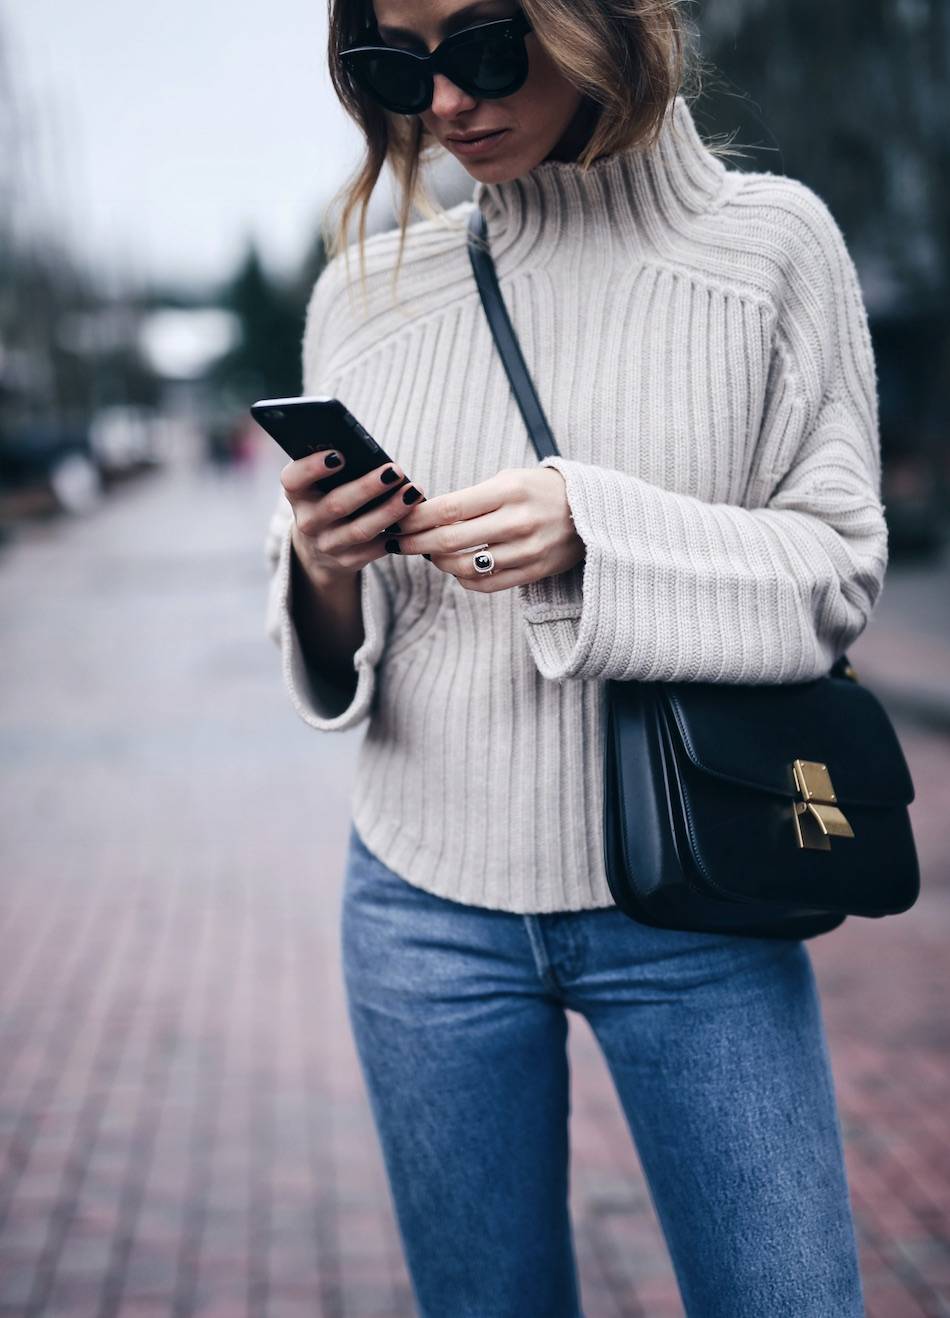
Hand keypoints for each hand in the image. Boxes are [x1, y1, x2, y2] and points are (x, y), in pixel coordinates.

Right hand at [280, 448, 423, 583]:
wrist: (319, 547)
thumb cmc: (328, 498)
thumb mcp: (320, 484)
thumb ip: (335, 467)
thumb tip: (368, 450)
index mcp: (296, 493)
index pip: (294, 479)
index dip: (313, 467)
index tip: (338, 455)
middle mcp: (307, 521)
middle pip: (337, 504)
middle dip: (368, 487)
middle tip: (395, 471)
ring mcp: (326, 545)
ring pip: (360, 530)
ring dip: (390, 511)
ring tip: (413, 493)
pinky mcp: (346, 562)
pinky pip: (375, 549)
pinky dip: (396, 534)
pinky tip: (414, 519)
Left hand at [387, 467, 584, 592]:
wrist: (591, 512)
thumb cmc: (540, 491)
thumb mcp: (509, 480)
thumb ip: (471, 498)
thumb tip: (423, 515)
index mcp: (508, 491)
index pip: (448, 509)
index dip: (415, 519)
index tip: (396, 521)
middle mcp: (517, 522)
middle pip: (450, 540)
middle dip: (415, 543)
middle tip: (397, 542)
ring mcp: (526, 551)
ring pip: (464, 566)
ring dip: (438, 562)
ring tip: (429, 554)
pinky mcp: (533, 572)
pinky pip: (486, 584)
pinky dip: (463, 578)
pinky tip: (456, 568)